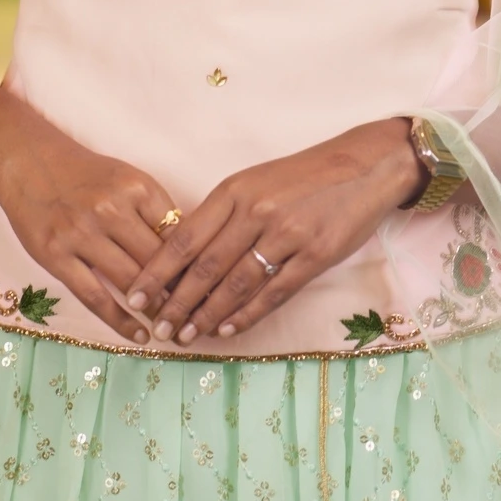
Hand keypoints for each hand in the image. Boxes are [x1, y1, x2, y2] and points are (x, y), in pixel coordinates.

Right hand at [0, 110, 180, 346]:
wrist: (30, 160)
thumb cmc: (86, 174)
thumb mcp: (128, 179)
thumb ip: (155, 212)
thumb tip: (189, 253)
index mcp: (138, 188)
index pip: (178, 235)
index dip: (196, 265)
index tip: (211, 290)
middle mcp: (111, 209)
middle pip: (157, 261)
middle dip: (181, 293)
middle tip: (199, 319)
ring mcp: (82, 233)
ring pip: (130, 282)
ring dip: (155, 310)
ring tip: (172, 330)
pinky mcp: (56, 255)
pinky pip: (95, 296)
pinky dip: (120, 321)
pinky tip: (139, 335)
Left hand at [121, 118, 423, 346]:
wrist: (364, 166)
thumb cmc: (304, 175)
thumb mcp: (257, 181)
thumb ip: (224, 213)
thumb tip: (184, 255)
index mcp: (236, 190)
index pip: (185, 236)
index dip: (157, 271)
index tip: (136, 296)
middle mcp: (256, 211)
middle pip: (205, 266)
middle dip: (176, 302)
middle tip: (158, 328)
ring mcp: (286, 234)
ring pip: (236, 283)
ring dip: (207, 314)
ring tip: (188, 334)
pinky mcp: (314, 255)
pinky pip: (273, 292)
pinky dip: (247, 314)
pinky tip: (229, 329)